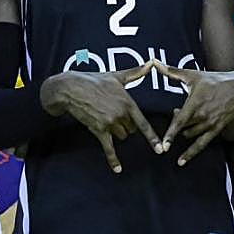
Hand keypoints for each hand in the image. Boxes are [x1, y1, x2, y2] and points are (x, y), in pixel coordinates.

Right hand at [40, 62, 161, 172]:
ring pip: (122, 136)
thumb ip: (136, 73)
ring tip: (105, 117)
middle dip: (126, 125)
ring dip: (117, 132)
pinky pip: (108, 148)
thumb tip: (151, 63)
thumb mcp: (117, 76)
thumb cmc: (94, 80)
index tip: (161, 149)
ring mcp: (110, 123)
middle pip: (132, 130)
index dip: (152, 137)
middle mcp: (121, 114)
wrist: (72, 88)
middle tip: (114, 112)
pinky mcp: (98, 130)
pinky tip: (118, 170)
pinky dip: (113, 160)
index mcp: (127, 102)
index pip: (143, 123)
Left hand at [154, 64, 233, 165]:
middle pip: (182, 128)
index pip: (180, 121)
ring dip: (182, 132)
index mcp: (195, 103)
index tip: (164, 145)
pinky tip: (181, 161)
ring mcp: (210, 124)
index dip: (171, 133)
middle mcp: (203, 116)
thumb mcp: (192, 75)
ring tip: (182, 122)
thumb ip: (171, 71)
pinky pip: (202, 144)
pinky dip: (191, 153)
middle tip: (176, 113)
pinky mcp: (216, 129)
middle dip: (175, 125)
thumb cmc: (213, 80)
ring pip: (190, 135)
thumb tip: (154, 62)